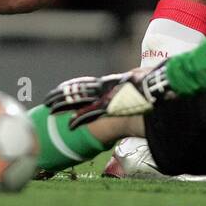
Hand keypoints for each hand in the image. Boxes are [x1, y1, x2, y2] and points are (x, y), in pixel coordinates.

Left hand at [44, 62, 173, 128]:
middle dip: (61, 95)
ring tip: (49, 109)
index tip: (61, 90)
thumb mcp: (140, 81)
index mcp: (109, 82)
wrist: (158, 84)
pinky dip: (81, 119)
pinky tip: (70, 125)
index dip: (71, 87)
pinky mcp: (111, 106)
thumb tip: (136, 83)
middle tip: (47, 100)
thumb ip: (134, 83)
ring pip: (79, 99)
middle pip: (77, 90)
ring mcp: (106, 96)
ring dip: (63, 104)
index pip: (85, 84)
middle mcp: (105, 87)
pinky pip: (92, 113)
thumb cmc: (152, 83)